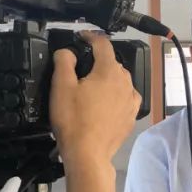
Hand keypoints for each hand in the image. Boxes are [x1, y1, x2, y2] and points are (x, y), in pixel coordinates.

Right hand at [50, 32, 140, 167]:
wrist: (87, 154)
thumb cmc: (74, 122)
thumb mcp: (61, 86)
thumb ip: (64, 61)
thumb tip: (67, 52)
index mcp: (108, 71)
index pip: (103, 44)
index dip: (91, 37)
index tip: (83, 37)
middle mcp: (124, 83)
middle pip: (112, 62)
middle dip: (98, 60)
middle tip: (81, 68)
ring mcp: (130, 100)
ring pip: (120, 80)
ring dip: (108, 78)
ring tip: (92, 86)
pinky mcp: (130, 116)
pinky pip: (126, 97)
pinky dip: (117, 95)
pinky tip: (107, 101)